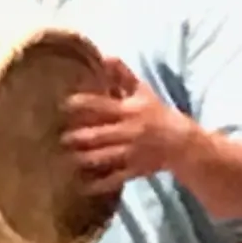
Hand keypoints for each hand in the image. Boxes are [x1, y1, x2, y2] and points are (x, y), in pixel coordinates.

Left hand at [61, 58, 194, 195]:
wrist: (181, 143)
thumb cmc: (157, 114)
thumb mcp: (143, 92)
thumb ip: (122, 75)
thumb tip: (104, 56)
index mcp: (128, 110)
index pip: (102, 106)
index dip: (82, 104)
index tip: (64, 105)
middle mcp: (129, 131)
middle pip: (98, 134)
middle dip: (77, 137)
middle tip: (60, 138)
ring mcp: (131, 153)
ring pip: (103, 157)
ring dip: (84, 158)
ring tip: (66, 158)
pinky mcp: (134, 170)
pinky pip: (114, 179)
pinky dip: (98, 184)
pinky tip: (82, 185)